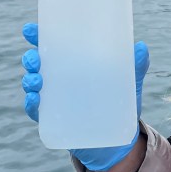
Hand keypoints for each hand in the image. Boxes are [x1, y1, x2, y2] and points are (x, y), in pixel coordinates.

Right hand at [21, 22, 149, 171]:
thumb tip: (141, 47)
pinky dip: (31, 104)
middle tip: (35, 59)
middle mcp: (59, 80)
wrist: (117, 142)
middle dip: (31, 58)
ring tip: (36, 80)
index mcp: (73, 64)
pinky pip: (36, 111)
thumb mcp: (129, 84)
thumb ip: (135, 66)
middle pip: (37, 64)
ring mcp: (54, 100)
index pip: (52, 46)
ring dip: (29, 80)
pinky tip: (35, 99)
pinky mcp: (53, 121)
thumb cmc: (119, 105)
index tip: (30, 29)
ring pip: (33, 85)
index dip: (38, 36)